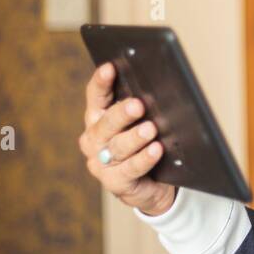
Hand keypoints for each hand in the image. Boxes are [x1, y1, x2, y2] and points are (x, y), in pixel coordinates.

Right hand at [78, 62, 176, 215]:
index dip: (102, 82)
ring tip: (151, 129)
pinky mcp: (114, 183)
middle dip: (122, 113)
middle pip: (106, 123)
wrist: (152, 186)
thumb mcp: (142, 123)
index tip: (110, 67)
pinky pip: (130, 169)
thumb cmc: (145, 145)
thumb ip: (142, 107)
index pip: (96, 96)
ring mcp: (100, 163)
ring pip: (117, 146)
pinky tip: (156, 150)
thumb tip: (159, 86)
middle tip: (137, 105)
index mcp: (98, 118)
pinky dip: (144, 159)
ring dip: (135, 137)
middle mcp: (94, 139)